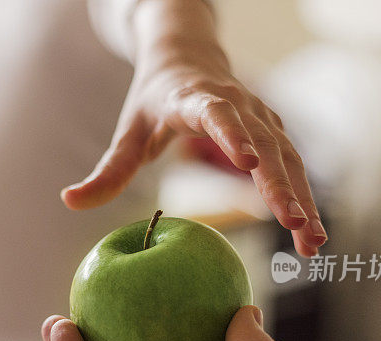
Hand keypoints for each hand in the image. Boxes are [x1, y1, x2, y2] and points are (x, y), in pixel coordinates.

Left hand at [62, 0, 325, 255]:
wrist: (188, 56)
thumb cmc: (154, 98)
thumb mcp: (128, 132)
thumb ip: (105, 171)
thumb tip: (69, 201)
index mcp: (195, 100)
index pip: (217, 114)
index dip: (233, 136)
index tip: (248, 163)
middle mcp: (236, 105)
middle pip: (266, 144)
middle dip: (282, 187)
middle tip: (295, 227)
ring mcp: (260, 117)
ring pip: (288, 158)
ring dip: (303, 199)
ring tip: (312, 243)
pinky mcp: (273, 130)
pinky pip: (293, 164)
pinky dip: (303, 196)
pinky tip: (309, 232)